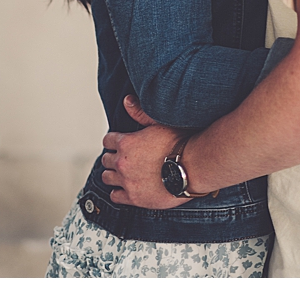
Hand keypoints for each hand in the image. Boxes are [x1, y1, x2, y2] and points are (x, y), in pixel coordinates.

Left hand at [101, 95, 188, 209]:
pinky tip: (126, 189)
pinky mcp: (134, 198)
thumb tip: (127, 101)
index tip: (120, 144)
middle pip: (106, 159)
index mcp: (125, 143)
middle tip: (125, 159)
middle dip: (114, 158)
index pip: (108, 141)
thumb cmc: (180, 145)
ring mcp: (127, 181)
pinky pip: (115, 196)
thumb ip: (140, 113)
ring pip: (107, 177)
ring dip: (114, 175)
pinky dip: (118, 192)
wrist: (192, 169)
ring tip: (124, 174)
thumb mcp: (159, 123)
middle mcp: (122, 162)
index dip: (115, 141)